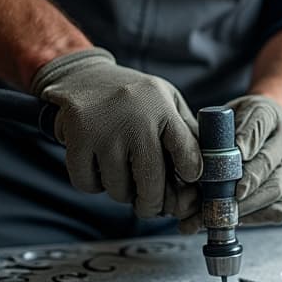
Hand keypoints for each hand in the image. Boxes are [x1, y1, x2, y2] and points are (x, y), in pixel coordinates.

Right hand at [32, 48, 201, 217]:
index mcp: (162, 107)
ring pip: (118, 188)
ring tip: (123, 177)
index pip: (186, 151)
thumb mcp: (167, 102)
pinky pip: (88, 184)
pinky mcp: (77, 138)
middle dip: (153, 203)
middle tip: (151, 207)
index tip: (188, 180)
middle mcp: (134, 118)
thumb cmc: (135, 97)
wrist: (83, 74)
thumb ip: (187, 132)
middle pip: (151, 180)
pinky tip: (100, 171)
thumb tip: (205, 175)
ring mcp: (104, 129)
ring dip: (122, 192)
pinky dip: (94, 186)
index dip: (191, 173)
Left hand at [177, 94, 281, 233]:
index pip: (260, 122)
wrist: (265, 135)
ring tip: (218, 215)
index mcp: (269, 115)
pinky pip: (281, 210)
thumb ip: (217, 130)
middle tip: (226, 195)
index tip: (238, 151)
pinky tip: (235, 220)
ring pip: (276, 190)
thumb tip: (201, 156)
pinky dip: (257, 218)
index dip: (249, 138)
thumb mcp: (227, 115)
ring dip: (247, 205)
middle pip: (269, 163)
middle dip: (247, 180)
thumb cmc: (239, 126)